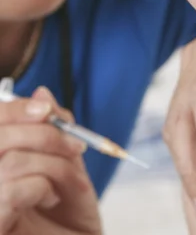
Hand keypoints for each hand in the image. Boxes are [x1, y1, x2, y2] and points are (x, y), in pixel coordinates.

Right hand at [0, 87, 101, 234]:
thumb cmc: (69, 213)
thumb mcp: (66, 163)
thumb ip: (52, 130)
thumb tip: (42, 92)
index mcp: (0, 157)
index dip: (16, 109)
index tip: (47, 110)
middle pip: (1, 137)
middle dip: (46, 136)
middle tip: (77, 147)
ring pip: (11, 161)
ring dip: (53, 166)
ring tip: (68, 180)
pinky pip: (13, 190)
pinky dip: (42, 187)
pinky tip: (51, 198)